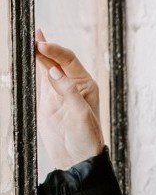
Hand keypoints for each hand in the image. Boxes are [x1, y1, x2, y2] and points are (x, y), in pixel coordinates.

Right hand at [35, 30, 104, 169]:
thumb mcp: (80, 113)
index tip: (40, 44)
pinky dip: (35, 68)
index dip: (55, 50)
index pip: (69, 60)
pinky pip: (40, 81)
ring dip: (39, 54)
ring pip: (48, 68)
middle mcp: (74, 85)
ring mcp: (60, 92)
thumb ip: (67, 91)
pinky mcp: (48, 102)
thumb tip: (52, 69)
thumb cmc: (87, 137)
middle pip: (58, 60)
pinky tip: (30, 57)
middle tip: (32, 34)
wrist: (78, 159)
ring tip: (30, 39)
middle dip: (46, 46)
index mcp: (86, 84)